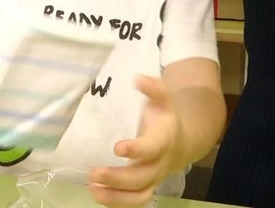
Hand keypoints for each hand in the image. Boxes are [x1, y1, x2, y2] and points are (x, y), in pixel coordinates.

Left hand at [88, 76, 181, 207]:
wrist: (182, 142)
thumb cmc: (164, 119)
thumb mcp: (163, 99)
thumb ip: (154, 88)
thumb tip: (138, 78)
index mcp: (163, 139)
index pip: (152, 148)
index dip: (137, 149)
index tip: (117, 147)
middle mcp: (159, 163)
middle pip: (142, 177)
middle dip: (118, 178)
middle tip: (94, 172)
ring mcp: (153, 178)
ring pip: (139, 195)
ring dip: (115, 196)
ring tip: (92, 187)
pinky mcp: (145, 187)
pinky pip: (135, 201)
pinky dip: (117, 202)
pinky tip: (96, 194)